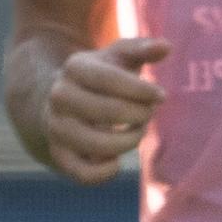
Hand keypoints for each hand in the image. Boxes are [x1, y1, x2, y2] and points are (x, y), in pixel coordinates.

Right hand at [36, 38, 168, 183]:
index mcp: (75, 68)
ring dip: (128, 141)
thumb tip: (166, 47)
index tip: (161, 96)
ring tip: (136, 132)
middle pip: (109, 112)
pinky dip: (105, 173)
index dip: (143, 90)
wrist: (63, 99)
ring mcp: (56, 127)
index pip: (111, 80)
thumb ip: (142, 48)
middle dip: (140, 114)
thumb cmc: (104, 75)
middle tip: (148, 113)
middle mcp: (59, 97)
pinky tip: (117, 160)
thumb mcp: (119, 56)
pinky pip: (82, 174)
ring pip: (97, 144)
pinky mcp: (58, 154)